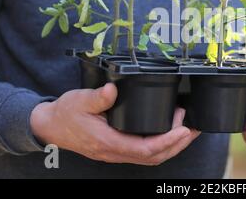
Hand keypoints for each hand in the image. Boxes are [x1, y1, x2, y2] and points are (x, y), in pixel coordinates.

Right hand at [30, 83, 199, 164]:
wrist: (51, 125)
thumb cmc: (66, 113)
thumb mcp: (79, 101)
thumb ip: (97, 97)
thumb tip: (112, 89)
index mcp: (108, 142)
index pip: (144, 149)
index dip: (167, 141)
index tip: (183, 129)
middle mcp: (115, 151)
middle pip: (154, 157)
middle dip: (177, 145)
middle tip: (194, 129)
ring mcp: (117, 152)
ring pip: (151, 157)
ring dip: (172, 147)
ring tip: (189, 132)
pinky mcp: (118, 147)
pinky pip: (144, 152)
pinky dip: (161, 145)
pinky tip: (170, 134)